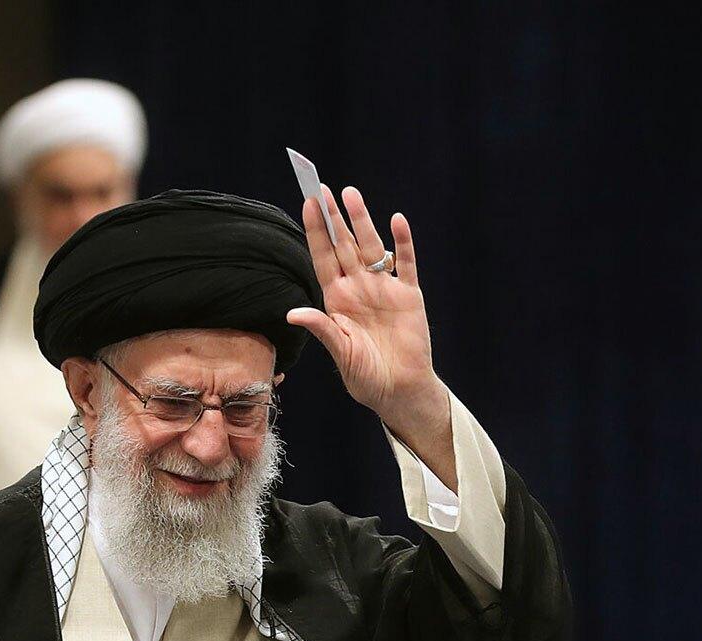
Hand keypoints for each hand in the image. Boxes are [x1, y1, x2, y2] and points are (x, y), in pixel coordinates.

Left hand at [287, 186, 453, 479]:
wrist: (399, 390)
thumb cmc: (365, 377)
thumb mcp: (340, 353)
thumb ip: (321, 328)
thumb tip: (293, 313)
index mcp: (337, 300)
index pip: (323, 257)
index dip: (316, 232)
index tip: (308, 204)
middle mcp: (358, 288)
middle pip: (344, 245)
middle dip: (334, 217)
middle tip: (323, 189)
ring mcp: (384, 289)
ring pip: (371, 247)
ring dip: (362, 221)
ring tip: (352, 194)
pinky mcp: (409, 295)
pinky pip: (405, 264)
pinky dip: (402, 243)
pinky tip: (397, 221)